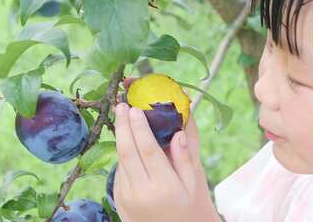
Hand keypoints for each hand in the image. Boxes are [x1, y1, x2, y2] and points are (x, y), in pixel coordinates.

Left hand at [113, 102, 216, 221]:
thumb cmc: (188, 208)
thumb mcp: (193, 185)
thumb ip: (185, 159)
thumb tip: (179, 132)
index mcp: (163, 186)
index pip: (147, 150)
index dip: (140, 127)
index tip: (136, 108)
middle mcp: (141, 191)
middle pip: (127, 151)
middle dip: (123, 126)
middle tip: (121, 105)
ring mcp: (126, 197)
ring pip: (121, 160)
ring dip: (121, 138)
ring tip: (123, 117)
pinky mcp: (119, 199)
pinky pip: (120, 171)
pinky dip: (123, 154)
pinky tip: (128, 141)